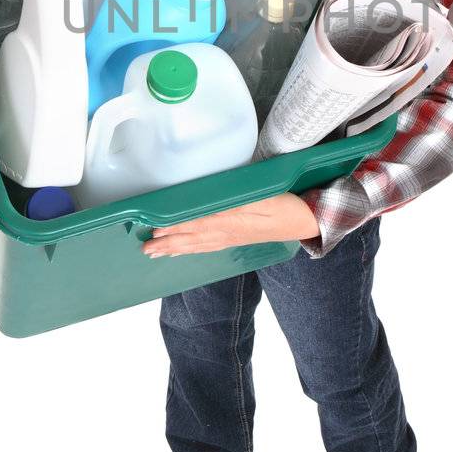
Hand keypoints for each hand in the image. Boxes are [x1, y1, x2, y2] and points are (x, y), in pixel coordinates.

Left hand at [142, 192, 319, 256]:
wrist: (306, 220)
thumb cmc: (286, 205)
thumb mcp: (263, 198)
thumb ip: (238, 201)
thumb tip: (211, 203)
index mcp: (232, 220)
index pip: (196, 224)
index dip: (175, 227)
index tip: (155, 229)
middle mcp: (228, 232)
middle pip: (192, 238)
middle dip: (167, 243)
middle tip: (145, 249)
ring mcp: (231, 237)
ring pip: (197, 245)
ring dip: (175, 249)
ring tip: (156, 253)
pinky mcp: (236, 239)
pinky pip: (208, 247)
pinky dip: (192, 249)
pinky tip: (183, 251)